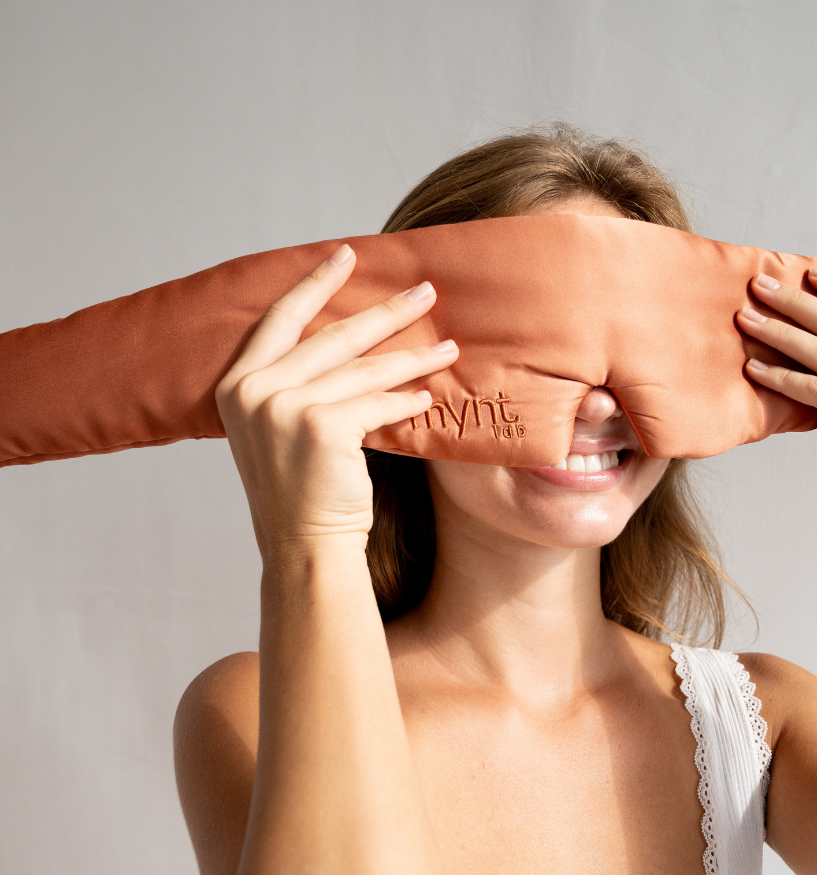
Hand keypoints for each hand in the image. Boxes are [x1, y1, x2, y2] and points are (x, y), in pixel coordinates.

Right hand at [215, 244, 457, 559]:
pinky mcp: (322, 426)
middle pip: (333, 338)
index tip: (346, 255)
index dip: (316, 285)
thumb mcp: (278, 430)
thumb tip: (349, 341)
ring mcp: (284, 407)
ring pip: (364, 370)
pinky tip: (428, 394)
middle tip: (425, 292)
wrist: (302, 545)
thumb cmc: (298, 491)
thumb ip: (296, 385)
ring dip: (413, 356)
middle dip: (385, 312)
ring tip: (449, 345)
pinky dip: (406, 399)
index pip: (281, 320)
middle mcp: (254, 391)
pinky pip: (377, 404)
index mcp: (237, 385)